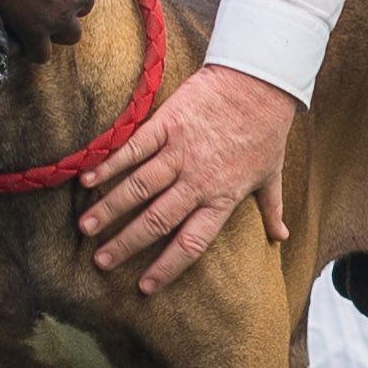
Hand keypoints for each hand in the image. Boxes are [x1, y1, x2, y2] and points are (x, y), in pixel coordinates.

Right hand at [78, 62, 297, 291]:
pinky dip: (110, 163)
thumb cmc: (267, 129)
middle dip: (126, 244)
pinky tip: (88, 178)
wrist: (260, 79)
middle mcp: (199, 179)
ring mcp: (181, 150)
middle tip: (101, 262)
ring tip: (85, 228)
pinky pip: (134, 147)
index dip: (167, 267)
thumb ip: (271, 209)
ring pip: (139, 187)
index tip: (145, 287)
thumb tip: (281, 237)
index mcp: (224, 197)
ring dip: (109, 208)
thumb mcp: (272, 173)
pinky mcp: (168, 122)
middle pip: (157, 220)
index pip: (192, 242)